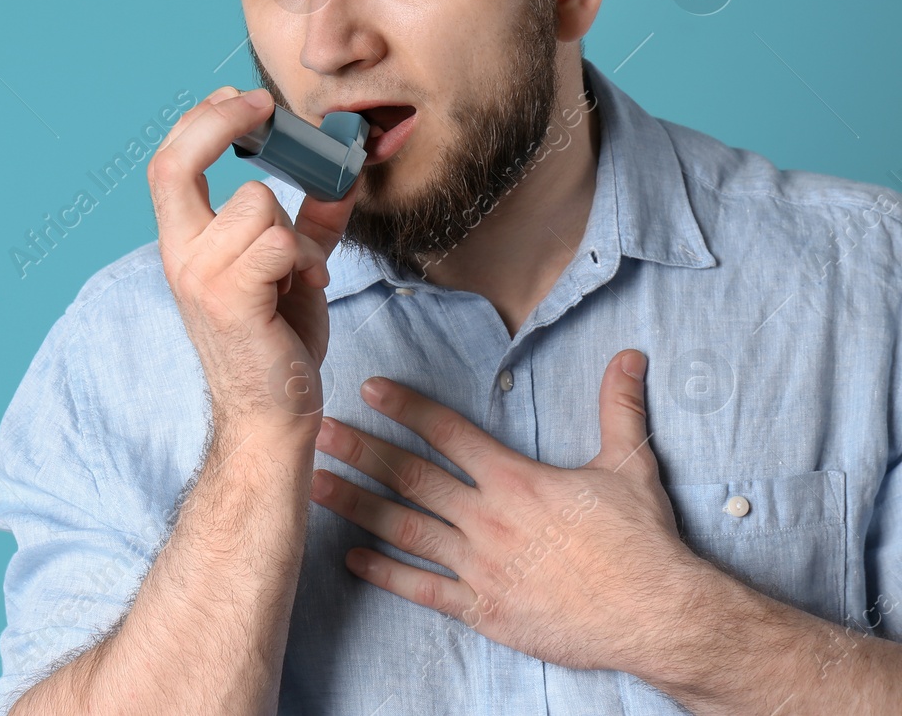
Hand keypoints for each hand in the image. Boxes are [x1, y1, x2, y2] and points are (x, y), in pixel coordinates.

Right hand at [148, 85, 361, 442]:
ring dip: (296, 229)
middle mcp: (181, 257)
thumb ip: (313, 220)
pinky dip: (306, 255)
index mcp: (185, 244)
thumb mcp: (293, 270)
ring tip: (303, 268)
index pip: (169, 163)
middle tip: (263, 111)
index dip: (203, 120)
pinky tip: (308, 281)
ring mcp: (201, 279)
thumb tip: (345, 173)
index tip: (244, 101)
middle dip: (222, 123)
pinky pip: (278, 240)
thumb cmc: (277, 346)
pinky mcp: (232, 300)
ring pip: (256, 203)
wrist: (273, 416)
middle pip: (175, 163)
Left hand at [309, 349, 710, 672]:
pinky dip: (386, 574)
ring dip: (356, 505)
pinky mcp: (483, 609)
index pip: (449, 433)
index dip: (407, 407)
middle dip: (361, 451)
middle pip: (411, 477)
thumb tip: (630, 355)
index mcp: (517, 480)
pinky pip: (424, 589)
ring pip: (404, 529)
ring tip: (315, 484)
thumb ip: (618, 408)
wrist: (657, 616)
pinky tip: (352, 557)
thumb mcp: (630, 466)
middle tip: (318, 430)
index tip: (369, 388)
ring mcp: (481, 566)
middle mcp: (489, 520)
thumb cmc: (642, 542)